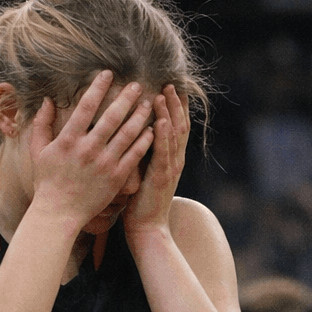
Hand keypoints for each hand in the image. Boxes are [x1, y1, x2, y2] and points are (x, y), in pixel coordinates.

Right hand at [29, 71, 154, 227]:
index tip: (108, 73)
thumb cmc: (47, 181)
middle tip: (137, 84)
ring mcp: (104, 163)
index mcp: (68, 139)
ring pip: (127, 134)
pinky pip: (134, 155)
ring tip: (149, 103)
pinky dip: (144, 141)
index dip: (98, 87)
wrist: (59, 212)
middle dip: (125, 98)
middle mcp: (88, 149)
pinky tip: (152, 129)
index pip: (86, 106)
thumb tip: (47, 100)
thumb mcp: (38, 151)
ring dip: (140, 116)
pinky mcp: (117, 177)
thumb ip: (41, 124)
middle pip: (111, 117)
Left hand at [122, 85, 190, 237]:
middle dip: (174, 104)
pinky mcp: (160, 178)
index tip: (171, 86)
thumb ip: (142, 151)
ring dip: (168, 113)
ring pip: (172, 135)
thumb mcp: (144, 171)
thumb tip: (133, 132)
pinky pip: (162, 153)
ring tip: (164, 94)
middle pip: (178, 125)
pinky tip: (159, 121)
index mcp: (170, 157)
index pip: (175, 126)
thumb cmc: (141, 201)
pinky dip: (162, 136)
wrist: (148, 228)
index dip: (175, 107)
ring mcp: (169, 168)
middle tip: (170, 82)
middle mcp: (174, 160)